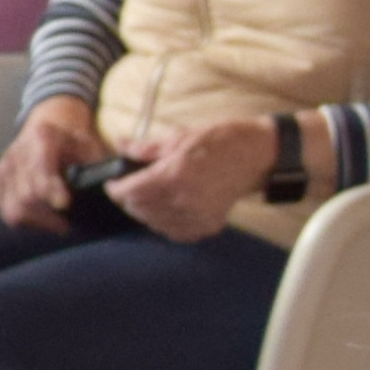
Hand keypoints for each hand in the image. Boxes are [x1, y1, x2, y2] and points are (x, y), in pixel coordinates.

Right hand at [0, 97, 109, 231]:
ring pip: (13, 209)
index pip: (40, 173)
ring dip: (37, 222)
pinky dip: (25, 220)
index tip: (66, 205)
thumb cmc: (75, 142)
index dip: (52, 192)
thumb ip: (97, 167)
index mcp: (43, 138)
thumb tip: (106, 192)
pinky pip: (6, 211)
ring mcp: (4, 166)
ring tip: (56, 223)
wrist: (50, 126)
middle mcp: (18, 151)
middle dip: (49, 216)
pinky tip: (42, 216)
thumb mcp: (91, 147)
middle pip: (27, 197)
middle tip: (67, 223)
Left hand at [105, 113, 269, 245]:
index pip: (131, 192)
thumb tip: (120, 145)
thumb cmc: (221, 141)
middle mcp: (184, 200)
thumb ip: (146, 147)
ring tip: (149, 196)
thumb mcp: (180, 136)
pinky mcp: (208, 226)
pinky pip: (175, 232)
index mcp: (174, 175)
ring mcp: (197, 216)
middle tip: (131, 186)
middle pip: (139, 209)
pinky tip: (167, 209)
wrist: (256, 155)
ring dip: (146, 211)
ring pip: (154, 223)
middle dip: (130, 198)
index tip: (112, 183)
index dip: (115, 189)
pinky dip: (165, 223)